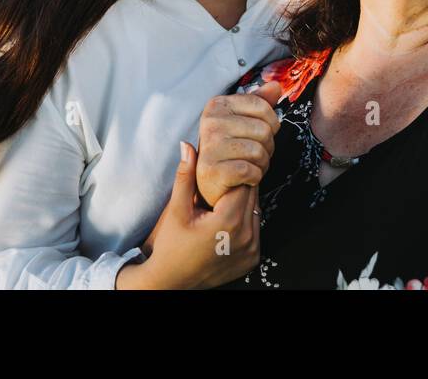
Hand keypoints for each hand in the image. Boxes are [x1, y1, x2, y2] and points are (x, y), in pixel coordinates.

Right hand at [117, 142, 260, 288]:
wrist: (171, 282)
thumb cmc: (171, 245)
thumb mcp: (176, 210)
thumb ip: (186, 176)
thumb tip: (187, 145)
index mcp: (228, 221)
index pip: (242, 183)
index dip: (233, 173)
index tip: (223, 168)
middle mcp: (245, 236)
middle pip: (251, 196)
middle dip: (240, 186)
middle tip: (226, 180)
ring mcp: (251, 250)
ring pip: (256, 212)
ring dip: (245, 204)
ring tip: (226, 200)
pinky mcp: (253, 259)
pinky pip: (255, 230)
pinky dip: (247, 222)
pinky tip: (229, 219)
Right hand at [195, 81, 282, 207]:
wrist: (213, 185)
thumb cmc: (232, 150)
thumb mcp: (243, 121)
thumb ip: (259, 102)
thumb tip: (276, 85)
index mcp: (217, 105)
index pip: (263, 107)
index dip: (271, 124)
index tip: (259, 135)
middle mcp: (210, 122)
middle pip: (264, 130)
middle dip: (267, 147)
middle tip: (254, 155)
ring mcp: (209, 146)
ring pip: (259, 152)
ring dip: (262, 164)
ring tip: (249, 166)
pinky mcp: (212, 170)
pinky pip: (251, 171)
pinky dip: (255, 177)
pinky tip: (245, 178)